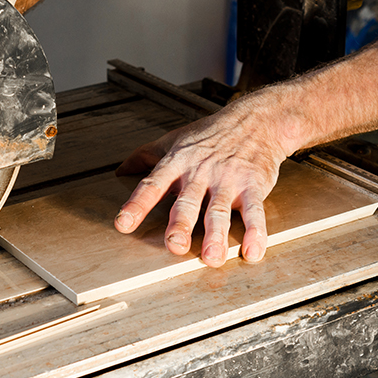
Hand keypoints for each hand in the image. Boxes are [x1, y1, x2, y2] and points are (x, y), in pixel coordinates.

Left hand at [114, 95, 292, 266]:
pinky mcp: (253, 186)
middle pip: (188, 202)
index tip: (123, 223)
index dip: (137, 204)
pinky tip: (252, 252)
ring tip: (211, 257)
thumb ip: (145, 156)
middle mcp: (200, 173)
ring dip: (216, 236)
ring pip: (219, 211)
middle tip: (174, 245)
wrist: (257, 120)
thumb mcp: (173, 140)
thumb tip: (121, 170)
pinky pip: (254, 211)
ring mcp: (228, 181)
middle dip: (180, 224)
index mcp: (177, 163)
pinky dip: (255, 232)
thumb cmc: (211, 133)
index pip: (152, 185)